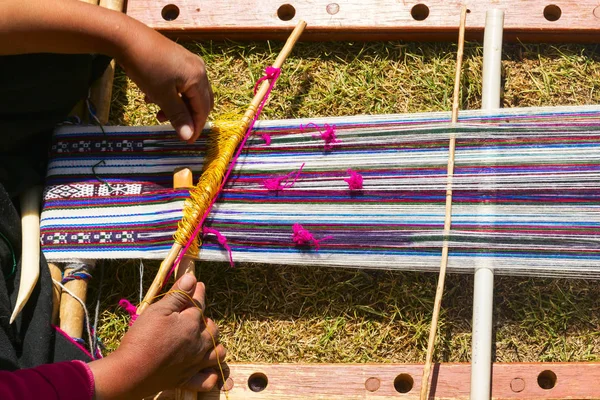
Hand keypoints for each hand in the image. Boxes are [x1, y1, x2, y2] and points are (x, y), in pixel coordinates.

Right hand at [89, 274, 225, 398]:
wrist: (130, 373)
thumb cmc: (142, 338)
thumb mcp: (157, 311)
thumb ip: (177, 295)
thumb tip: (193, 278)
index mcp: (191, 324)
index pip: (199, 304)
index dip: (198, 292)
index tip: (198, 285)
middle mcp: (198, 344)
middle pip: (213, 329)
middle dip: (207, 320)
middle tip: (195, 316)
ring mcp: (195, 363)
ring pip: (218, 353)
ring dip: (215, 345)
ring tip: (205, 340)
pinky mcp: (187, 380)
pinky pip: (208, 379)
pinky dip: (211, 374)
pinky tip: (206, 368)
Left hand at [117, 29, 213, 142]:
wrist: (127, 37)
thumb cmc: (146, 67)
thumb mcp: (161, 95)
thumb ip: (177, 116)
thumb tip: (188, 137)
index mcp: (198, 78)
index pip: (203, 109)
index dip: (196, 127)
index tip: (186, 141)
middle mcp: (199, 70)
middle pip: (201, 101)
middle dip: (188, 117)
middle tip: (174, 127)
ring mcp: (190, 63)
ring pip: (190, 93)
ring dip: (177, 106)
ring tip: (159, 113)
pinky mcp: (179, 59)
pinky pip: (182, 83)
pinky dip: (172, 95)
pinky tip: (155, 96)